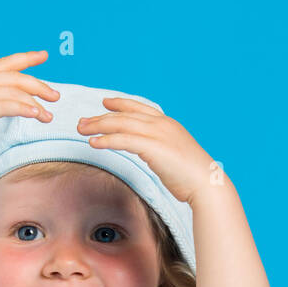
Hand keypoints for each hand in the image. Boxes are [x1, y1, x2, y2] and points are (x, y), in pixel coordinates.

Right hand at [0, 50, 59, 166]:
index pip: (4, 63)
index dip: (25, 58)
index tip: (44, 55)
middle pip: (14, 77)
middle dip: (38, 85)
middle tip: (56, 96)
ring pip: (13, 92)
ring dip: (35, 102)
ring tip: (49, 115)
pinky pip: (7, 106)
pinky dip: (24, 109)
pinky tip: (36, 114)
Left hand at [77, 97, 216, 205]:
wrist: (205, 183)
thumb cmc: (191, 176)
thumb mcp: (174, 155)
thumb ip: (160, 149)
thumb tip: (151, 153)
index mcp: (168, 124)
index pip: (139, 108)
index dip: (120, 104)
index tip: (105, 103)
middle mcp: (162, 124)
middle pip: (125, 115)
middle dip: (101, 117)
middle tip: (83, 121)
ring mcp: (158, 134)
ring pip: (121, 124)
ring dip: (98, 126)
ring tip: (81, 130)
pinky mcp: (152, 147)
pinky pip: (123, 140)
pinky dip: (106, 140)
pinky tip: (94, 143)